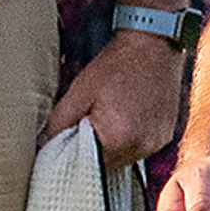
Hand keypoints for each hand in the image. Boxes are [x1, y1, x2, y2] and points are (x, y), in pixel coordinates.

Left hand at [45, 29, 185, 171]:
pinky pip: (140, 146)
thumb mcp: (80, 91)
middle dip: (92, 150)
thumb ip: (60, 122)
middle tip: (84, 124)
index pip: (87, 166)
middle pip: (107, 164)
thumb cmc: (117, 64)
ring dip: (111, 144)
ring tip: (107, 115)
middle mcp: (142, 147)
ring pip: (124, 156)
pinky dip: (128, 137)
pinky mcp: (165, 135)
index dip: (73, 156)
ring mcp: (156, 142)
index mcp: (119, 139)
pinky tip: (124, 115)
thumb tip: (43, 142)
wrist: (154, 43)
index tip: (65, 144)